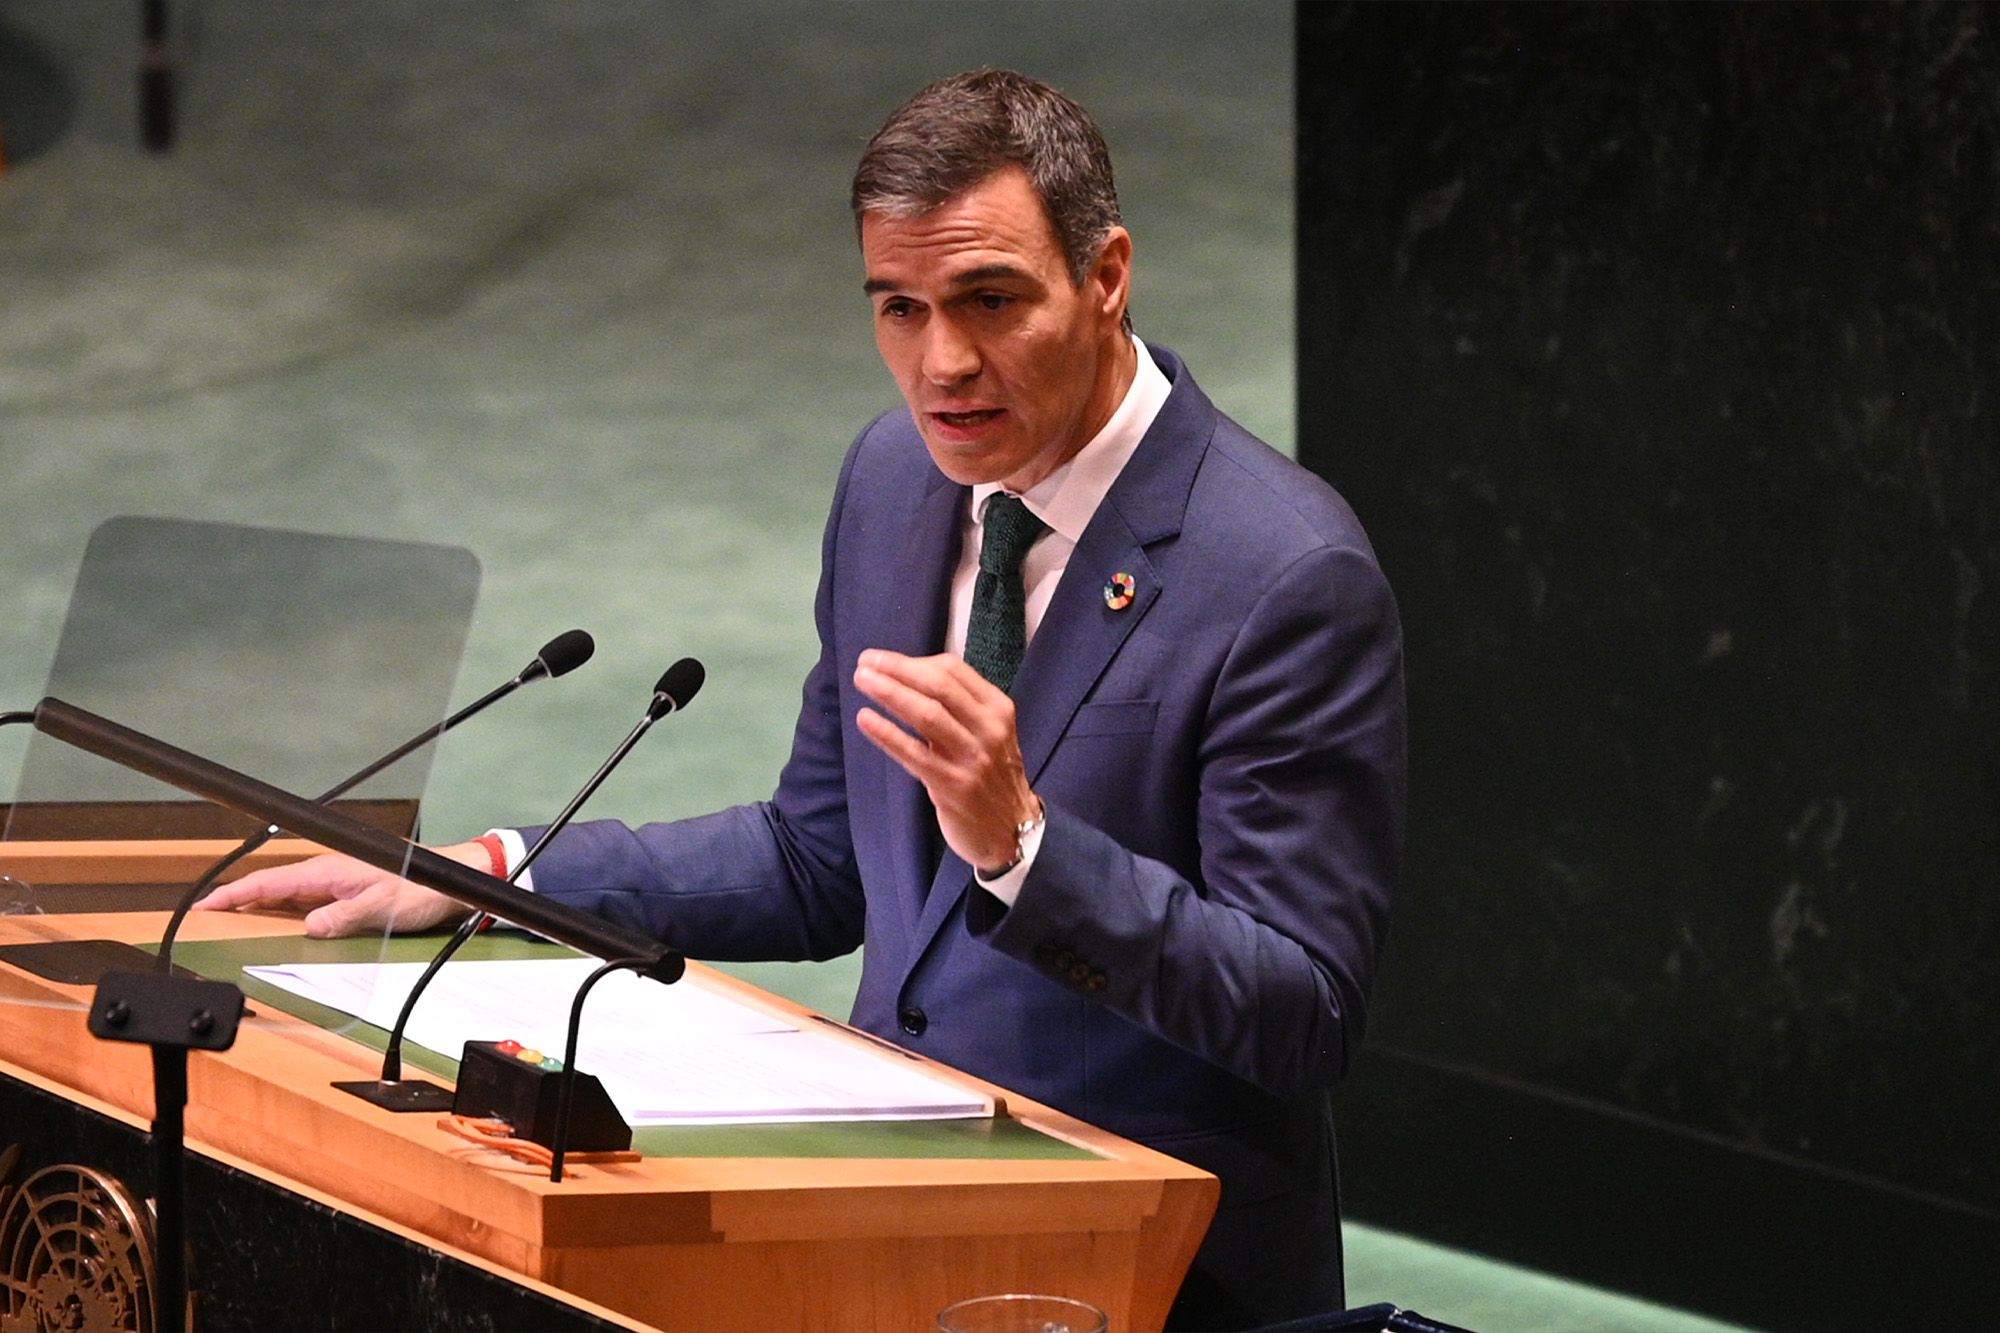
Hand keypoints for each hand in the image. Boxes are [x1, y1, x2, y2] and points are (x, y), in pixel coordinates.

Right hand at [192, 844, 482, 938]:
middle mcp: (328, 873)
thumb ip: (343, 917)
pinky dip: (285, 912)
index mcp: (329, 870)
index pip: (270, 882)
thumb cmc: (421, 888)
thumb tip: (309, 927)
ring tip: (231, 924)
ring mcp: (336, 882)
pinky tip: (279, 925)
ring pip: (287, 895)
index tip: (205, 905)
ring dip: (260, 907)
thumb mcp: (381, 907)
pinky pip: (306, 902)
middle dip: (238, 900)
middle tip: (206, 918)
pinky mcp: (347, 892)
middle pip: (272, 887)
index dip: (235, 894)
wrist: (452, 882)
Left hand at [852, 649, 1038, 871]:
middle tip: (865, 662)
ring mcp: (973, 758)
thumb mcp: (988, 733)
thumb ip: (959, 707)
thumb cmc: (991, 774)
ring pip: (927, 715)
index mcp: (997, 708)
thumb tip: (908, 676)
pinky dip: (888, 734)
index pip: (953, 671)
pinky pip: (915, 755)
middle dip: (898, 670)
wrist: (1012, 829)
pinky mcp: (954, 786)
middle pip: (938, 687)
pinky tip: (866, 720)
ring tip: (862, 681)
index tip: (882, 659)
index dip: (913, 661)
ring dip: (890, 694)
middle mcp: (989, 729)